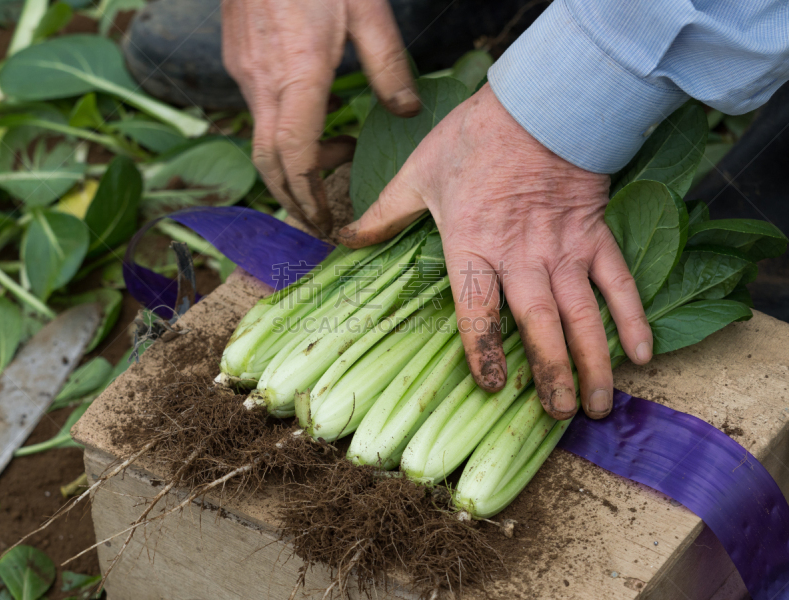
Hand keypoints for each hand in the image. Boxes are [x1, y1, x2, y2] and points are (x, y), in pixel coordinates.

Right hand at [221, 0, 419, 234]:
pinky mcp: (238, 61)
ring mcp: (245, 73)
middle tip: (320, 218)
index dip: (308, 195)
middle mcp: (262, 83)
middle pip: (267, 163)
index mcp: (298, 75)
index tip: (325, 219)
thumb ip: (389, 66)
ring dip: (292, 165)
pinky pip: (258, 114)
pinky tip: (313, 122)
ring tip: (334, 162)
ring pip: (261, 140)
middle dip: (293, 198)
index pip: (294, 155)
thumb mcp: (367, 11)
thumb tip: (406, 110)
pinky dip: (283, 136)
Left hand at [340, 84, 652, 419]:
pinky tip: (643, 354)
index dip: (483, 349)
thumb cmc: (473, 139)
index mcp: (472, 245)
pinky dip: (632, 317)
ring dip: (594, 363)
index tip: (494, 386)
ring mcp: (563, 248)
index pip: (476, 308)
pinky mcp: (594, 235)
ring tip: (600, 405)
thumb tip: (342, 236)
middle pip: (537, 324)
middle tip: (561, 417)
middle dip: (551, 374)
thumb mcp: (417, 174)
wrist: (538, 102)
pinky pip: (617, 282)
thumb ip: (382, 213)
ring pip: (582, 315)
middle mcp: (520, 256)